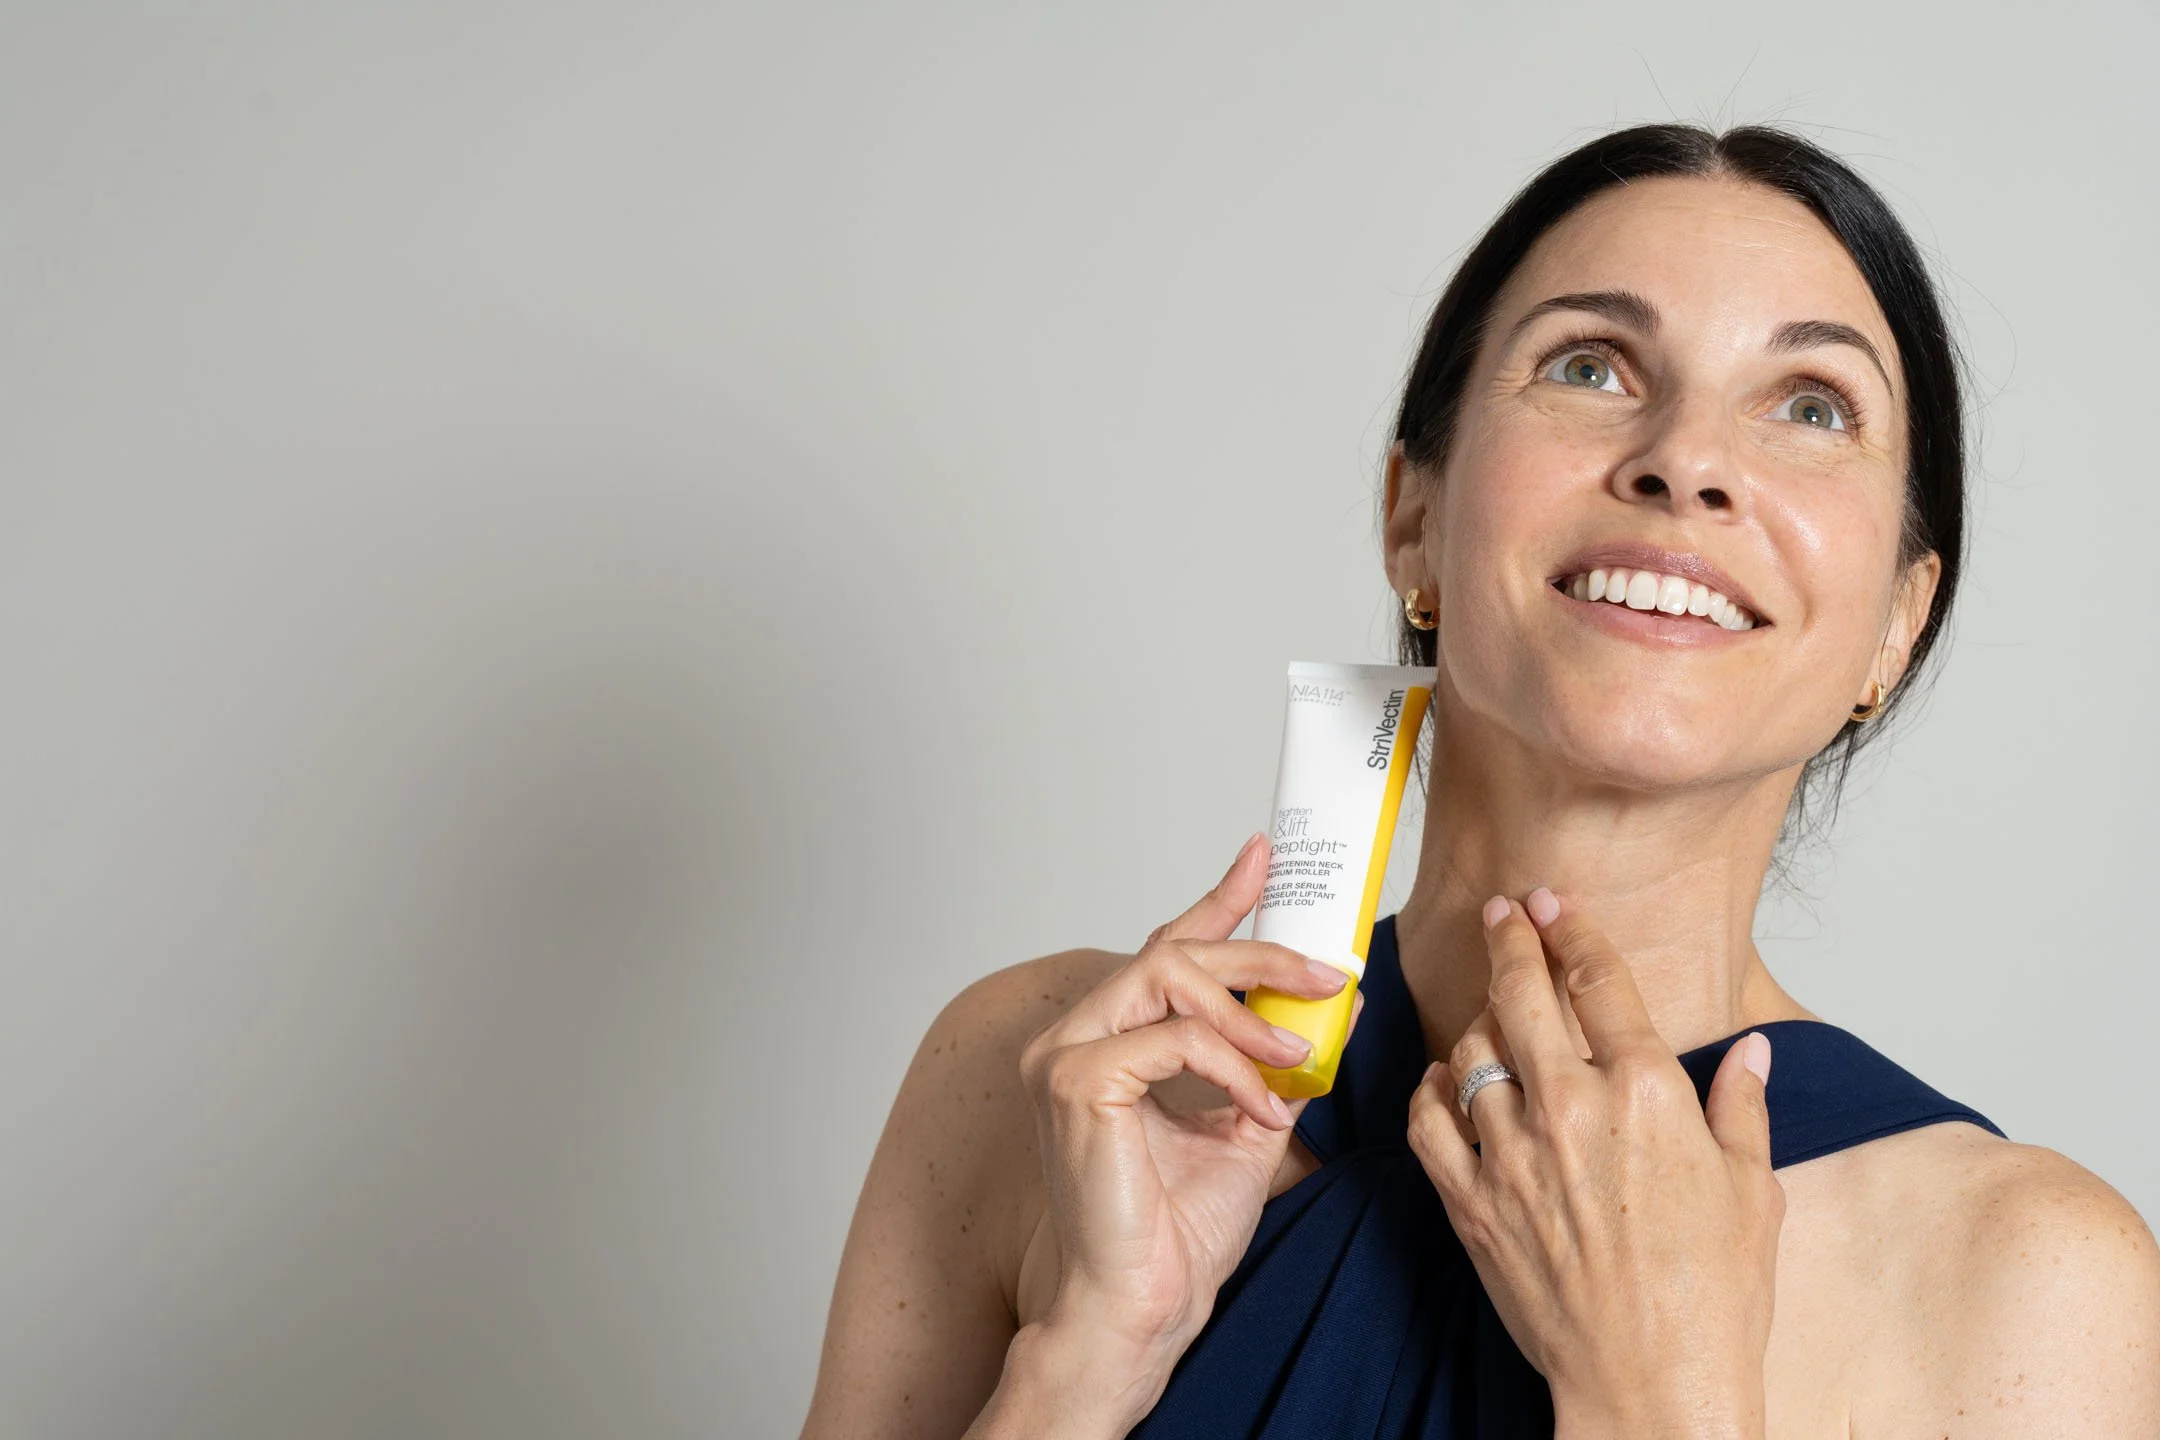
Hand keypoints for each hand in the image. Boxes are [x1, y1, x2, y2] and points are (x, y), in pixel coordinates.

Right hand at [1016, 833, 1364, 1373]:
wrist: (1144, 1309)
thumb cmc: (1177, 1233)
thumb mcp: (1246, 1124)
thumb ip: (1273, 1060)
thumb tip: (1330, 1004)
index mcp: (1105, 1041)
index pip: (1165, 951)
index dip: (1217, 901)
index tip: (1264, 859)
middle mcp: (1071, 1036)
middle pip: (1172, 952)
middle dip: (1261, 954)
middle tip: (1330, 973)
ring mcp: (1063, 1055)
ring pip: (1167, 977)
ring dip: (1249, 1010)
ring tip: (1295, 1055)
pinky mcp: (1074, 1081)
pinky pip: (1172, 1039)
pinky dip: (1230, 1067)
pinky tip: (1260, 1107)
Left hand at [1404, 888, 1783, 1438]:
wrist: (1654, 1384)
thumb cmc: (1714, 1299)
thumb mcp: (1754, 1193)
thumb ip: (1743, 1108)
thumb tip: (1752, 1052)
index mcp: (1648, 1095)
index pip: (1599, 982)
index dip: (1572, 931)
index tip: (1553, 903)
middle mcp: (1573, 1110)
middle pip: (1519, 995)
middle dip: (1507, 940)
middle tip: (1500, 913)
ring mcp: (1512, 1154)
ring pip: (1470, 1051)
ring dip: (1477, 1019)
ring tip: (1488, 1008)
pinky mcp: (1471, 1201)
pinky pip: (1428, 1121)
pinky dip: (1430, 1089)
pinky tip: (1444, 1080)